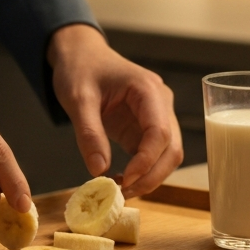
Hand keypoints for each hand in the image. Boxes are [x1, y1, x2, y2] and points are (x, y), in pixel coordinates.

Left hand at [47, 24, 182, 197]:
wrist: (81, 55)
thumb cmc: (80, 69)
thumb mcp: (77, 98)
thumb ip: (88, 133)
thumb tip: (98, 170)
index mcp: (148, 90)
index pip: (160, 132)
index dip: (146, 161)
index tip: (124, 180)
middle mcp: (160, 103)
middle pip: (171, 148)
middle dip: (151, 175)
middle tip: (122, 193)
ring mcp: (157, 116)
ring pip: (167, 155)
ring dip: (149, 177)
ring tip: (119, 190)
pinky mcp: (145, 128)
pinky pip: (152, 155)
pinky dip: (141, 172)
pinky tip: (120, 180)